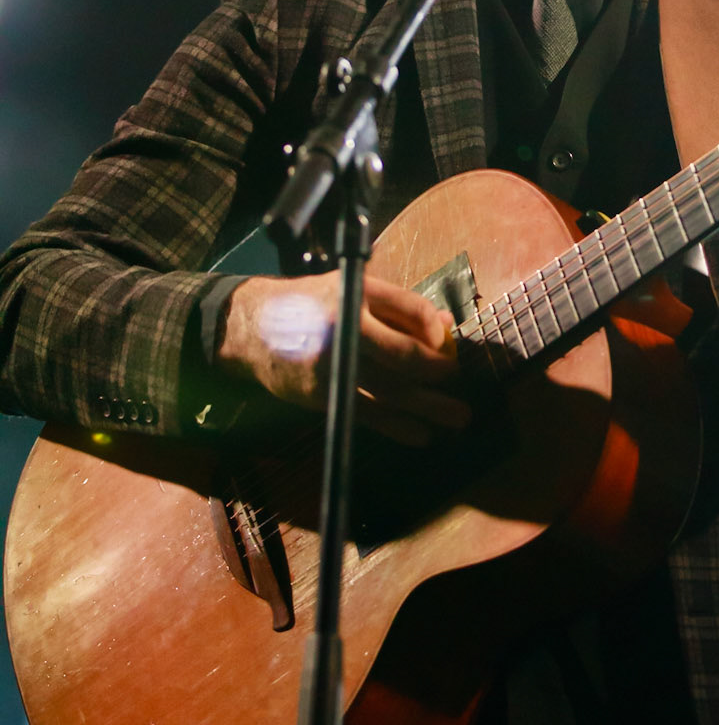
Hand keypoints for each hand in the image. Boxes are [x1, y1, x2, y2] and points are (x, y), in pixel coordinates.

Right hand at [218, 271, 470, 444]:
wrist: (250, 329)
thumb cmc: (310, 304)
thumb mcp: (352, 290)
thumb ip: (398, 308)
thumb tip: (444, 326)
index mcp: (355, 297)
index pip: (409, 310)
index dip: (435, 332)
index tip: (448, 348)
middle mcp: (343, 331)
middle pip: (401, 358)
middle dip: (437, 376)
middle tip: (461, 387)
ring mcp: (331, 367)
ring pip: (388, 391)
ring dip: (426, 409)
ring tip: (457, 419)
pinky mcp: (321, 396)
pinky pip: (366, 414)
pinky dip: (396, 427)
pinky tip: (420, 434)